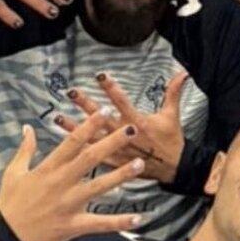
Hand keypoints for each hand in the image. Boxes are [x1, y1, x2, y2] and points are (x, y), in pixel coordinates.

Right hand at [0, 113, 146, 240]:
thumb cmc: (10, 203)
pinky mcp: (73, 225)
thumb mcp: (13, 172)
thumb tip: (27, 127)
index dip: (89, 126)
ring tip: (140, 164)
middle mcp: (61, 183)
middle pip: (90, 158)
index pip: (72, 142)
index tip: (105, 111)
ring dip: (121, 175)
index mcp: (48, 168)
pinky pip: (99, 224)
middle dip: (112, 142)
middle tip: (132, 128)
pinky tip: (138, 219)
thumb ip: (25, 149)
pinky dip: (119, 223)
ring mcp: (68, 204)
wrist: (4, 238)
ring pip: (99, 187)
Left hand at [58, 70, 187, 184]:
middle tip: (72, 92)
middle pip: (101, 118)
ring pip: (91, 137)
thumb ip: (173, 92)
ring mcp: (116, 149)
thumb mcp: (172, 115)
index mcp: (138, 122)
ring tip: (57, 117)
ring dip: (74, 127)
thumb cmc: (171, 140)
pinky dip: (79, 150)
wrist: (172, 168)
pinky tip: (64, 143)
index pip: (122, 102)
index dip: (111, 88)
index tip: (100, 75)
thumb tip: (182, 73)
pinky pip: (93, 156)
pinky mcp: (112, 162)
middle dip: (86, 104)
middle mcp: (124, 135)